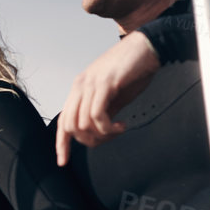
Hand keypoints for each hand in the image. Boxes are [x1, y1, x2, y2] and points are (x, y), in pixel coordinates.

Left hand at [55, 29, 161, 164]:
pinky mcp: (105, 83)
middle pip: (70, 126)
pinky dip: (108, 127)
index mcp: (79, 89)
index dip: (61, 144)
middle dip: (88, 141)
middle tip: (109, 138)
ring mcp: (91, 84)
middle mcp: (80, 86)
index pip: (63, 121)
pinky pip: (97, 115)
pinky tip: (122, 125)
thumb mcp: (114, 96)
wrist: (148, 47)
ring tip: (118, 130)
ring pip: (83, 124)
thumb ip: (102, 113)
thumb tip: (96, 134)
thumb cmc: (133, 71)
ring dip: (102, 134)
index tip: (63, 162)